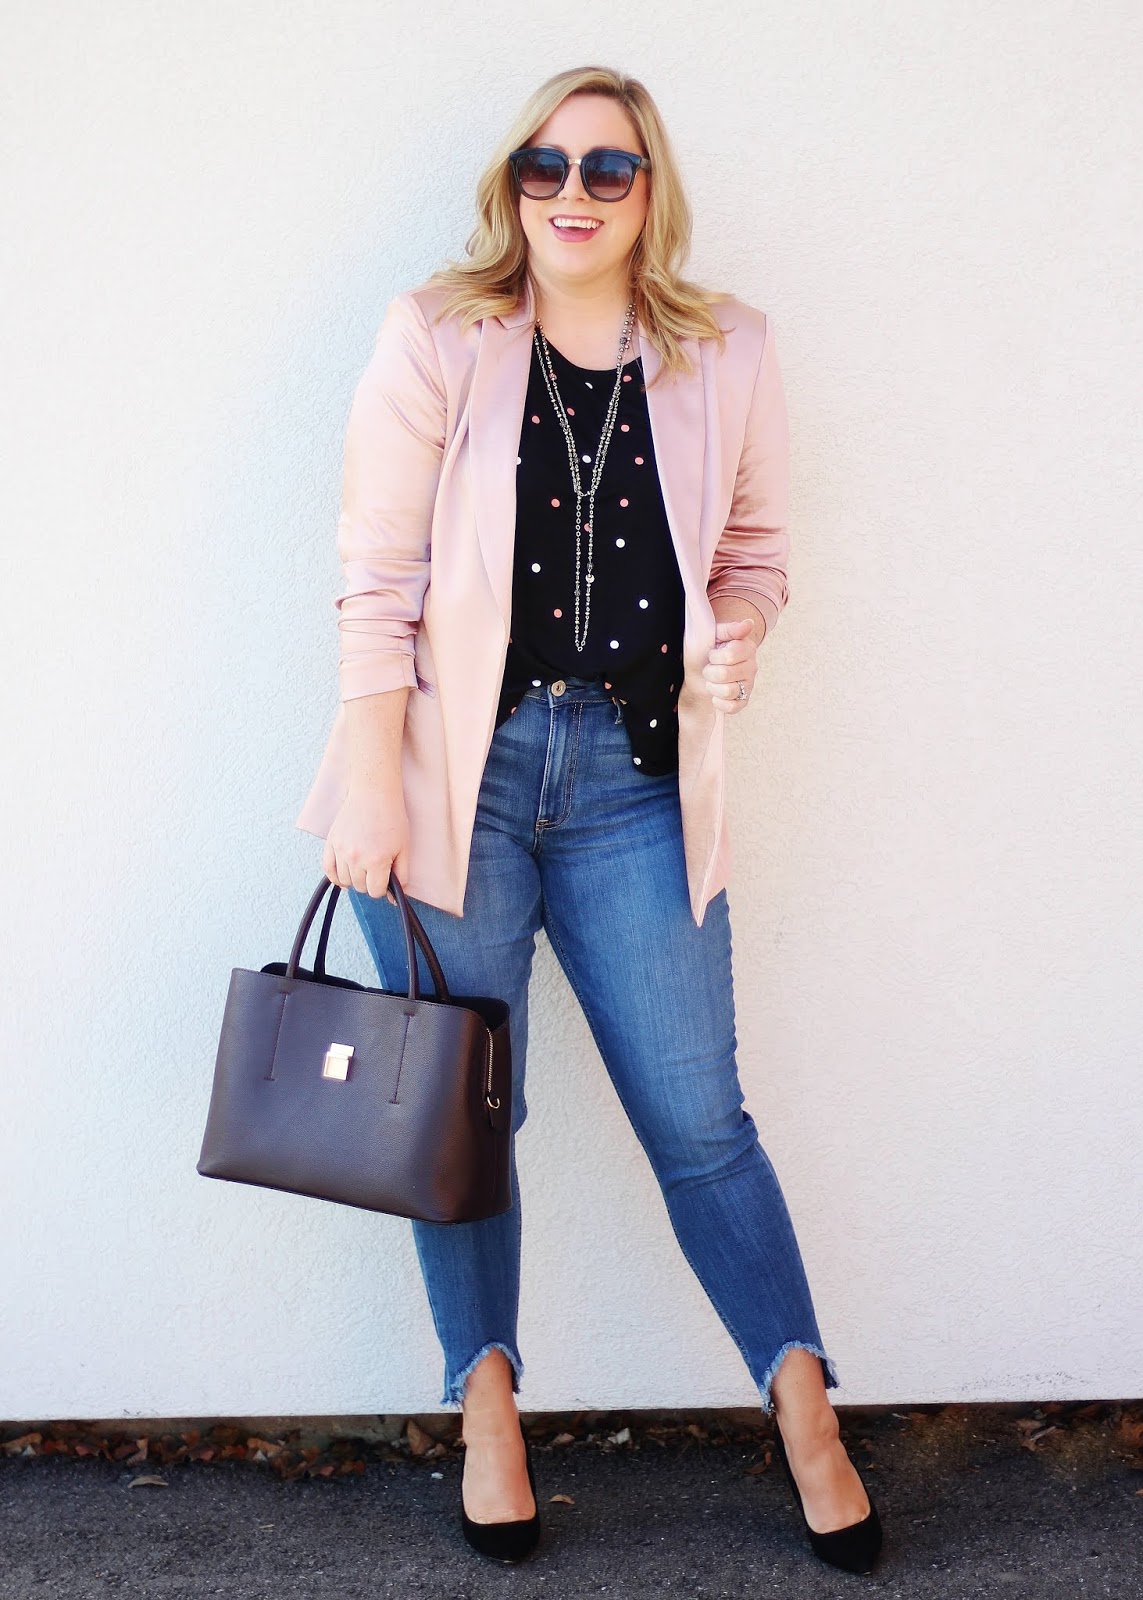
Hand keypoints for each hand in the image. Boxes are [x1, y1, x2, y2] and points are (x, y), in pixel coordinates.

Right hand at [323, 778, 411, 902]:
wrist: (374, 794)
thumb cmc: (392, 818)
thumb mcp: (404, 848)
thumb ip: (401, 876)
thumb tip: (393, 898)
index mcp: (376, 861)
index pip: (376, 891)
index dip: (383, 887)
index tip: (386, 877)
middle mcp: (356, 858)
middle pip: (360, 887)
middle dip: (370, 882)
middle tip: (376, 868)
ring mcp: (341, 850)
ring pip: (345, 881)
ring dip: (354, 878)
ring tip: (363, 866)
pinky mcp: (331, 842)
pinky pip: (327, 869)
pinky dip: (335, 876)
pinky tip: (343, 876)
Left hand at [702, 617, 757, 715]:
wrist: (696, 673)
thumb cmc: (704, 651)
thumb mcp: (713, 635)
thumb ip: (730, 629)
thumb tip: (749, 624)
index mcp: (747, 648)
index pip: (730, 656)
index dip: (715, 656)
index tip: (712, 654)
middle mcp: (752, 666)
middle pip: (725, 674)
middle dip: (709, 672)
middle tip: (709, 668)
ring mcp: (749, 685)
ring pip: (727, 691)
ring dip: (712, 686)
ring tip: (712, 681)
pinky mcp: (743, 701)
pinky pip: (732, 707)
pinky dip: (718, 702)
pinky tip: (716, 694)